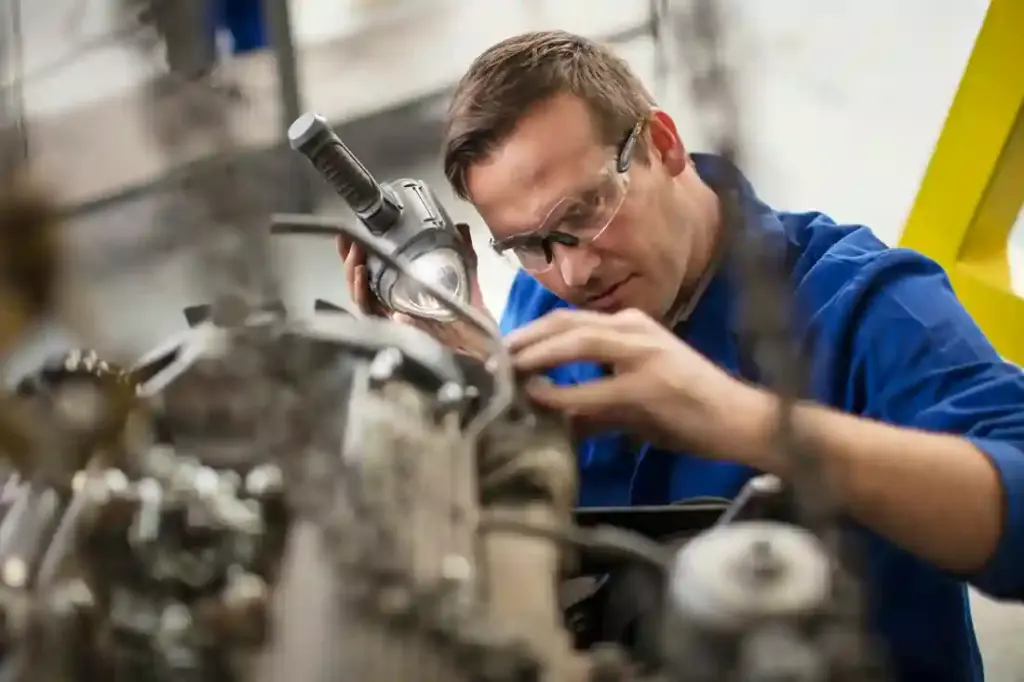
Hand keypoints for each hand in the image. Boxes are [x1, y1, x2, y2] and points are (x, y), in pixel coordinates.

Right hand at [337, 223, 495, 357]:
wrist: (478, 343)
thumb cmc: (469, 315)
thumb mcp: (466, 277)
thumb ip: (463, 252)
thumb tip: (461, 227)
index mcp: (404, 289)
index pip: (375, 267)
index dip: (361, 250)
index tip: (354, 231)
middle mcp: (391, 303)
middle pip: (359, 279)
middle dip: (349, 257)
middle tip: (346, 238)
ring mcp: (388, 317)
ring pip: (359, 293)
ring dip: (353, 270)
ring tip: (355, 251)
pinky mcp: (389, 329)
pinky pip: (368, 311)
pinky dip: (361, 291)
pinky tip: (362, 273)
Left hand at [506, 308, 745, 452]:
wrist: (738, 420)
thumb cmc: (688, 409)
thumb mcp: (632, 399)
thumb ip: (592, 404)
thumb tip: (551, 419)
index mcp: (630, 326)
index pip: (568, 320)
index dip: (529, 333)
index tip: (498, 350)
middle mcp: (634, 328)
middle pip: (565, 321)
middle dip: (524, 338)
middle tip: (491, 357)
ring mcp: (643, 353)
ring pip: (577, 340)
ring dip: (536, 354)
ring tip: (507, 368)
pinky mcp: (649, 385)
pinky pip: (594, 389)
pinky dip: (563, 394)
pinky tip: (541, 399)